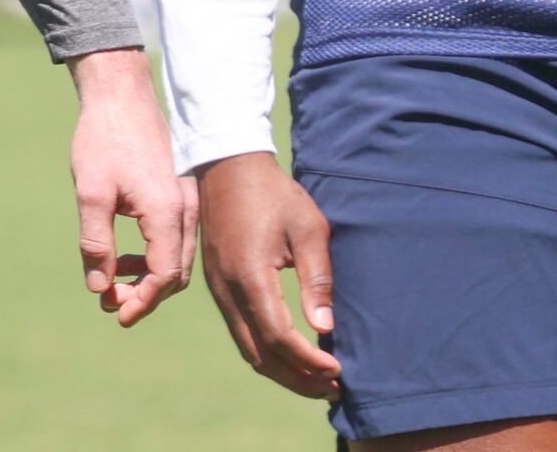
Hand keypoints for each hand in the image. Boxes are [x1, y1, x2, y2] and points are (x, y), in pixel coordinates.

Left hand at [66, 47, 195, 324]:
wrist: (121, 93)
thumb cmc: (103, 139)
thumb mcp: (91, 194)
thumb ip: (96, 244)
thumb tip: (99, 289)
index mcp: (167, 212)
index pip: (164, 276)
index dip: (141, 303)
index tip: (115, 315)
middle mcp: (186, 208)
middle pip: (176, 273)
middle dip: (145, 295)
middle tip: (109, 304)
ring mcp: (188, 198)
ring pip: (177, 256)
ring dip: (148, 277)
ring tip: (112, 281)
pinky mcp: (181, 191)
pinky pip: (176, 237)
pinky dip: (154, 255)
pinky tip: (124, 253)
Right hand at [197, 150, 341, 399]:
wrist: (228, 167)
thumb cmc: (275, 193)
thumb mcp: (308, 228)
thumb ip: (317, 279)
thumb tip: (325, 327)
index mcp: (249, 275)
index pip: (279, 336)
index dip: (309, 360)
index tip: (338, 370)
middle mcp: (228, 290)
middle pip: (260, 355)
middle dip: (297, 379)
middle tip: (332, 389)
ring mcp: (218, 291)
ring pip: (248, 349)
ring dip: (282, 370)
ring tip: (316, 380)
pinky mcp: (218, 287)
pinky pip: (241, 332)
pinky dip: (267, 352)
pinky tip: (291, 354)